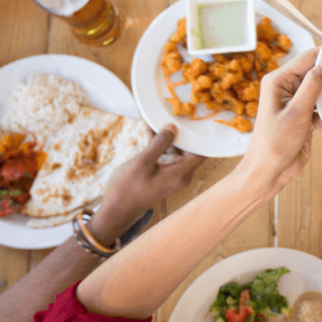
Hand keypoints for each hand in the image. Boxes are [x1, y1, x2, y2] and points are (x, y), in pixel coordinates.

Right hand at [88, 125, 204, 244]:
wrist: (118, 209)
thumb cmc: (130, 188)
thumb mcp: (143, 163)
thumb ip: (159, 144)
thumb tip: (173, 127)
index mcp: (181, 174)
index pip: (201, 153)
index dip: (202, 137)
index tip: (200, 120)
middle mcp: (181, 175)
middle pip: (189, 149)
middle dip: (184, 132)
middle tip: (180, 112)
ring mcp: (173, 174)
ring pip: (175, 150)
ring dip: (168, 135)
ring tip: (162, 115)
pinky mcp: (163, 173)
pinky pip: (165, 155)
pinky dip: (159, 143)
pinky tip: (150, 126)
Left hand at [241, 48, 321, 195]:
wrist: (269, 171)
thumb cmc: (275, 142)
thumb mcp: (296, 113)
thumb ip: (311, 86)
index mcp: (278, 81)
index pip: (306, 59)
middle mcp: (286, 88)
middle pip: (315, 73)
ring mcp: (295, 102)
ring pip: (320, 91)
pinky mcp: (303, 116)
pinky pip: (321, 107)